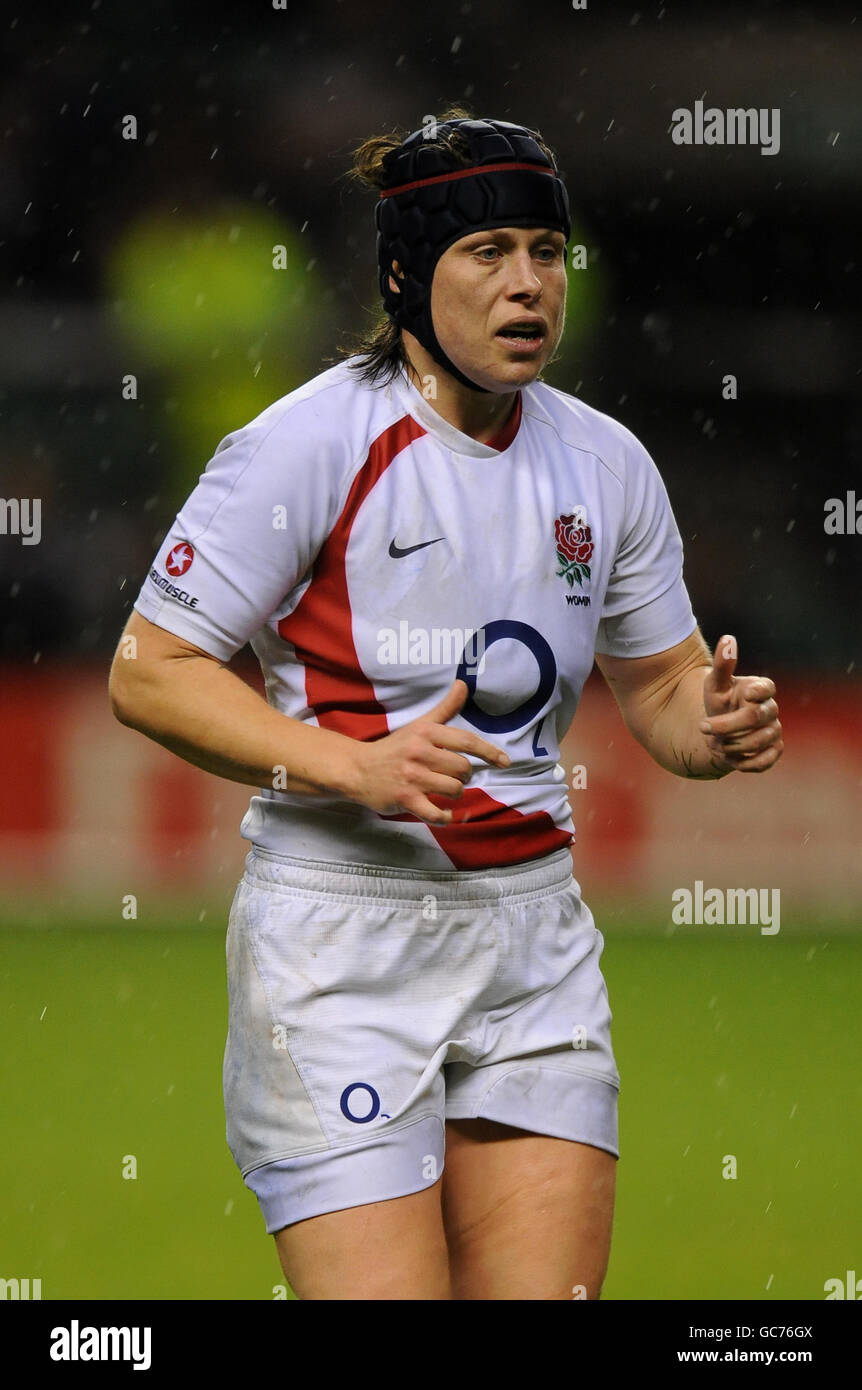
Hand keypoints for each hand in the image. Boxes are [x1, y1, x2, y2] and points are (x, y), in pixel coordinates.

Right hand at [346, 679, 509, 823]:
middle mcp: (419, 752)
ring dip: (454, 794)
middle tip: (450, 774)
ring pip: (454, 789)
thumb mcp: (419, 725)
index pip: (466, 741)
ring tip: (443, 790)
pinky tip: (444, 812)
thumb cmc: (394, 748)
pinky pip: (436, 813)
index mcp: (425, 732)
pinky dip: (444, 816)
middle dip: (463, 775)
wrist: (358, 769)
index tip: (504, 761)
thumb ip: (445, 709)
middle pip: (462, 768)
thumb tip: (463, 684)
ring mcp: (412, 776)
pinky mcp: (405, 798)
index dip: (489, 752)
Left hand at [700, 634, 783, 773]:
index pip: (767, 688)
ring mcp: (774, 730)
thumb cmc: (718, 703)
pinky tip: (730, 758)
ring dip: (731, 745)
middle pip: (755, 718)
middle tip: (703, 727)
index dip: (757, 692)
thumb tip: (728, 639)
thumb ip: (723, 664)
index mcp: (760, 689)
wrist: (718, 733)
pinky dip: (744, 762)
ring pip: (757, 741)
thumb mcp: (714, 684)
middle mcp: (771, 709)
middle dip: (726, 725)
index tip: (745, 695)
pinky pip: (765, 761)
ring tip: (716, 743)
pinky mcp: (774, 750)